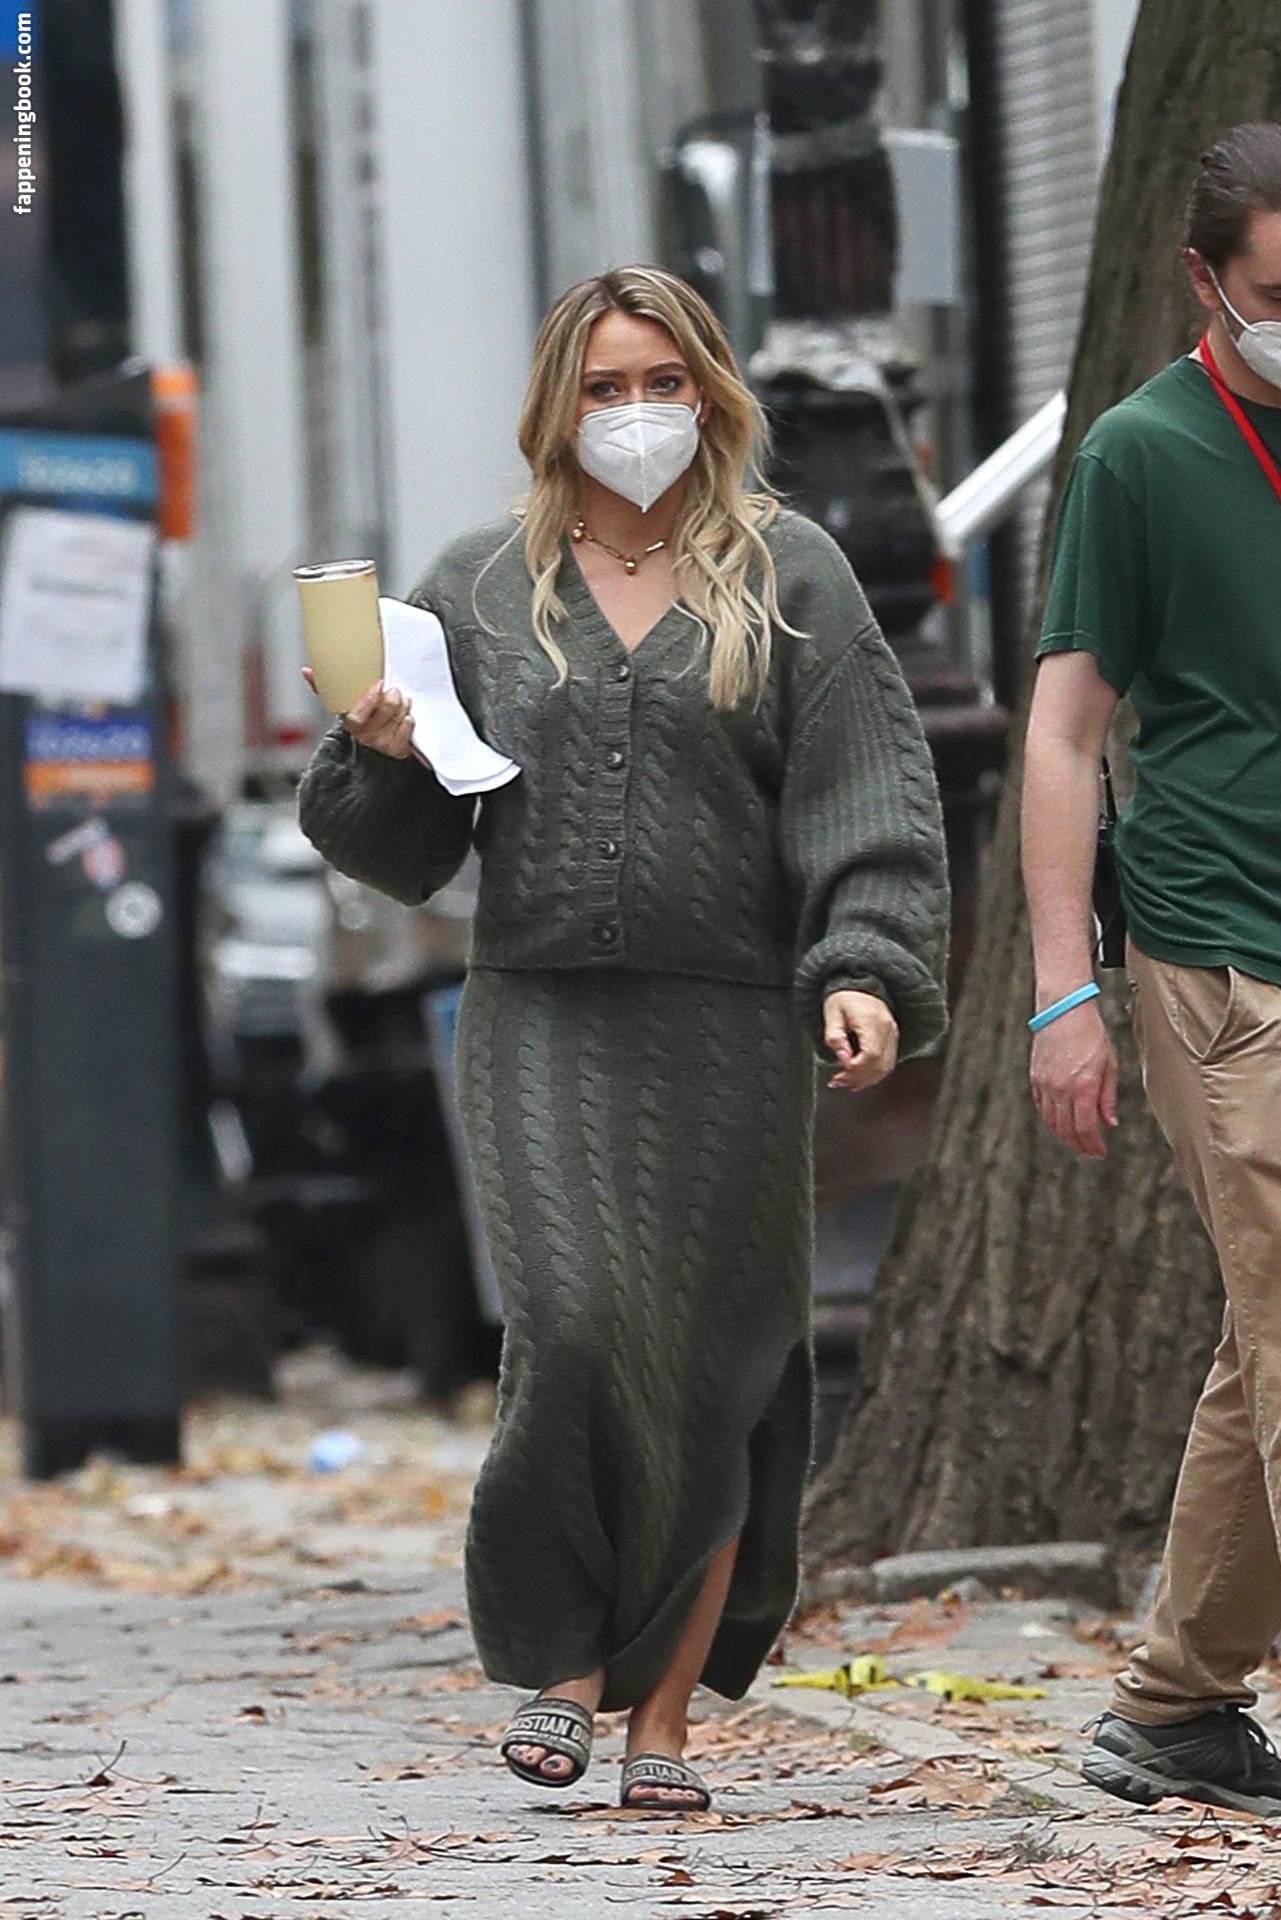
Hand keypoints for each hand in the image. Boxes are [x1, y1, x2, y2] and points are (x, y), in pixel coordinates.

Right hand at [301, 667, 417, 761]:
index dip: (369, 701)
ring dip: (403, 706)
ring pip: (399, 717)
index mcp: (350, 721)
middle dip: (393, 698)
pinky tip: (405, 716)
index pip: (356, 716)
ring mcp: (381, 743)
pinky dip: (409, 720)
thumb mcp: (343, 702)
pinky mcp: (396, 749)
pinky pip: (407, 730)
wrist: (374, 747)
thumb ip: (324, 687)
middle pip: (384, 712)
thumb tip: (306, 671)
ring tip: (400, 702)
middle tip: (394, 692)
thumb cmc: (361, 718)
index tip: (378, 685)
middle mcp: (364, 735)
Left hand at [823, 990, 898, 1090]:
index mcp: (871, 1019)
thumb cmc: (843, 999)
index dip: (856, 1068)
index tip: (840, 1072)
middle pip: (879, 1063)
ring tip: (846, 1082)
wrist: (859, 987)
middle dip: (858, 1077)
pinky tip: (859, 1079)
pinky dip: (874, 1075)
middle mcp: (887, 1027)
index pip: (871, 1053)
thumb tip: (844, 1058)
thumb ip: (835, 1037)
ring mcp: (892, 1034)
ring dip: (866, 1080)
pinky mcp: (892, 1039)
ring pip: (886, 1067)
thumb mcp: (831, 1014)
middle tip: (838, 1081)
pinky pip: (888, 1063)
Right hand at [1029, 1001, 1118, 1157]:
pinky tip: (1061, 1121)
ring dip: (1064, 1135)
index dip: (1093, 1145)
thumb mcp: (1109, 1064)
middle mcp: (1061, 1089)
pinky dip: (1051, 1119)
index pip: (1085, 1128)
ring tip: (1077, 1139)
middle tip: (1090, 1150)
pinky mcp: (1036, 1078)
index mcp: (1083, 1086)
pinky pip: (1042, 1108)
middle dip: (1079, 1145)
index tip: (1101, 1151)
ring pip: (1052, 1122)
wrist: (1064, 1010)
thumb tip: (1109, 1122)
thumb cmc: (1090, 1033)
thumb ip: (1108, 1097)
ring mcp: (1045, 1084)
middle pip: (1067, 1130)